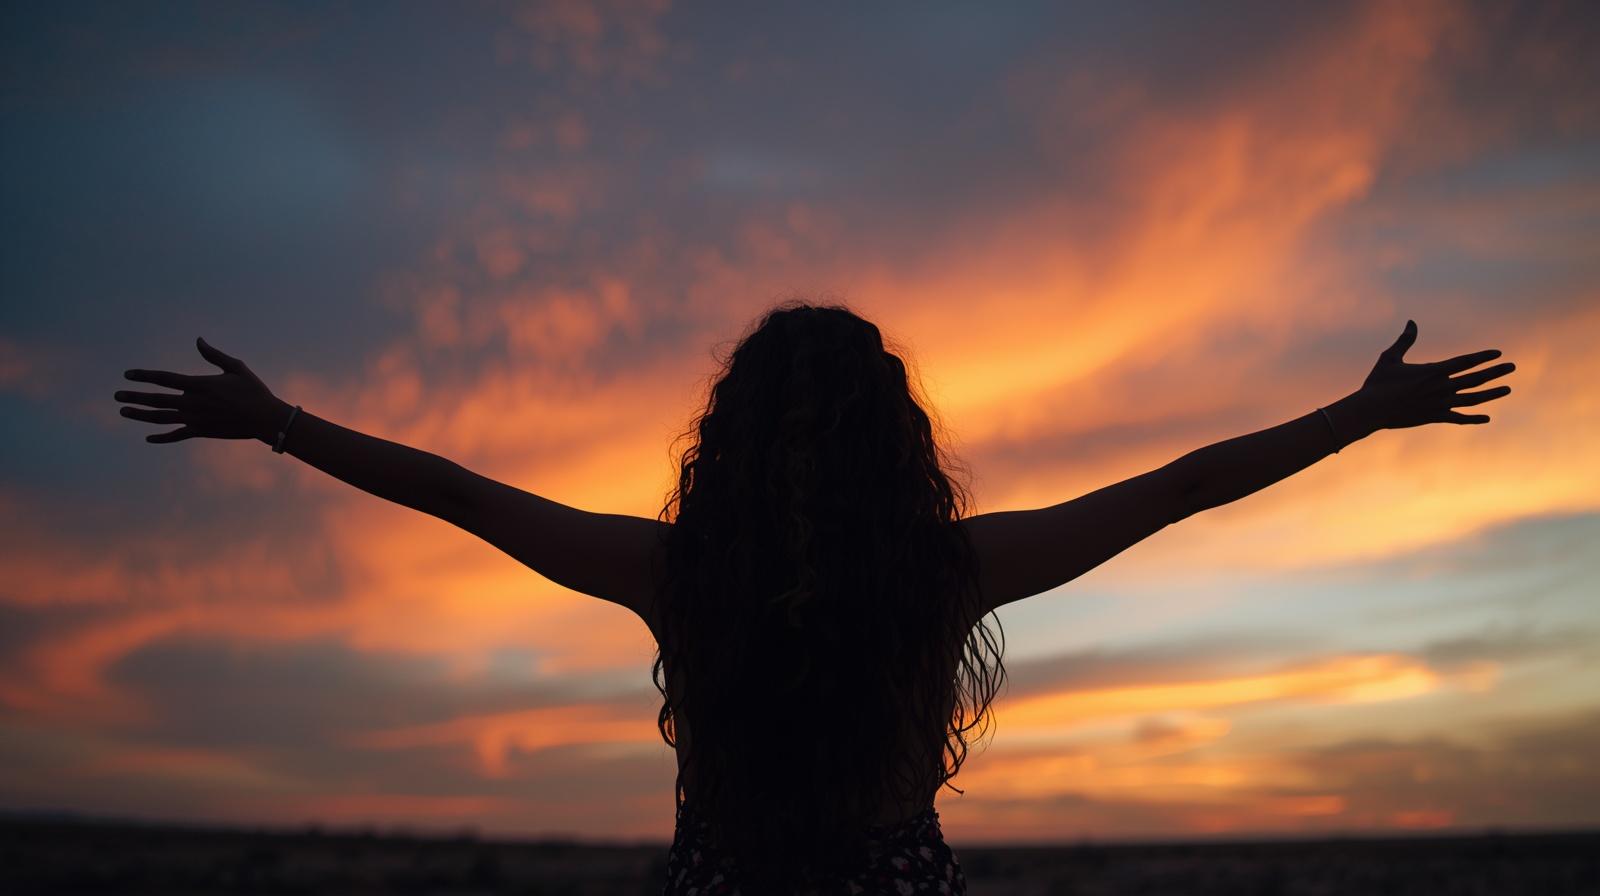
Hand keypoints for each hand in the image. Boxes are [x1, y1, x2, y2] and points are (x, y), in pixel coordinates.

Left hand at [115, 337, 288, 443]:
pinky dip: (161, 438)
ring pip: (161, 418)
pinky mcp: (201, 432)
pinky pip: (176, 436)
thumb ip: (214, 355)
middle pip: (156, 399)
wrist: (265, 419)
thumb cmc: (253, 390)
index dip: (144, 376)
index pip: (164, 379)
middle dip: (134, 396)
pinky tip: (148, 438)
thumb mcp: (236, 367)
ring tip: (123, 411)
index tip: (128, 374)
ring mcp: (195, 419)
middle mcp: (192, 403)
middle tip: (116, 395)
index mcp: (199, 384)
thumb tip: (198, 340)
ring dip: (140, 415)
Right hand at [1355, 320, 1514, 430]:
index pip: (1465, 361)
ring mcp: (1440, 404)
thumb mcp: (1390, 357)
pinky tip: (1487, 419)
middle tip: (1512, 367)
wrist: (1371, 410)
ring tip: (1508, 388)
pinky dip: (1474, 419)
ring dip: (1492, 394)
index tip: (1497, 353)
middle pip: (1475, 378)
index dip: (1483, 356)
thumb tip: (1412, 322)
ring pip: (1473, 399)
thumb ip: (1405, 341)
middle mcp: (1441, 387)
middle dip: (1496, 371)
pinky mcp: (1434, 417)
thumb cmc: (1378, 382)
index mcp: (1433, 371)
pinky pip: (1459, 418)